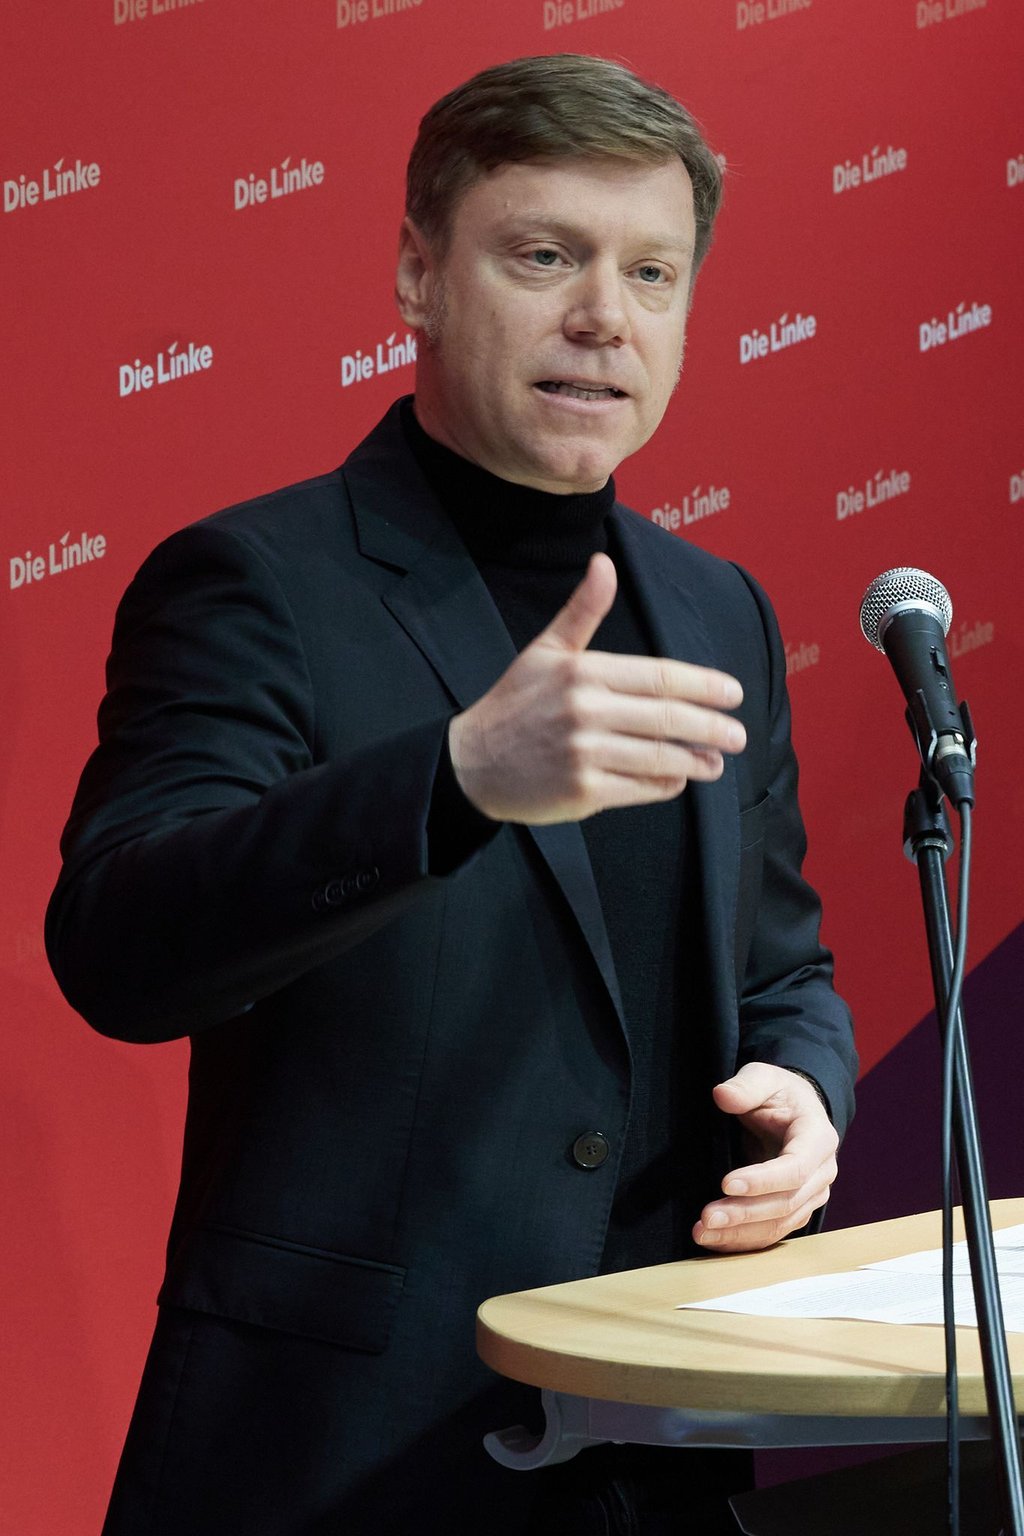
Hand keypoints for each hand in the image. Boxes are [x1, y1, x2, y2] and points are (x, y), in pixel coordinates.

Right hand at [447, 553, 745, 824]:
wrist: (471, 763)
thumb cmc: (515, 704)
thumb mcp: (545, 651)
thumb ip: (582, 610)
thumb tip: (603, 563)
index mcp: (583, 672)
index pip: (659, 678)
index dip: (703, 685)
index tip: (734, 693)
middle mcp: (586, 712)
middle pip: (667, 718)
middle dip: (711, 727)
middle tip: (738, 734)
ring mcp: (585, 754)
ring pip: (659, 757)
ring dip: (696, 761)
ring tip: (716, 763)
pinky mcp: (583, 792)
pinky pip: (640, 788)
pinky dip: (665, 785)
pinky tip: (678, 779)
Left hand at [693, 1063, 838, 1252]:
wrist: (794, 1110)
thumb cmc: (779, 1093)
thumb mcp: (763, 1077)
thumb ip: (746, 1085)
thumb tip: (723, 1095)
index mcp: (818, 1138)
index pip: (795, 1168)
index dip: (762, 1180)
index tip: (726, 1183)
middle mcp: (822, 1172)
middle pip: (786, 1202)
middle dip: (745, 1213)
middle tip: (707, 1218)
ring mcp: (812, 1194)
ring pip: (779, 1224)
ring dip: (741, 1233)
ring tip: (703, 1233)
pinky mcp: (796, 1209)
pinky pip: (773, 1231)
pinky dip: (745, 1240)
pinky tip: (715, 1241)